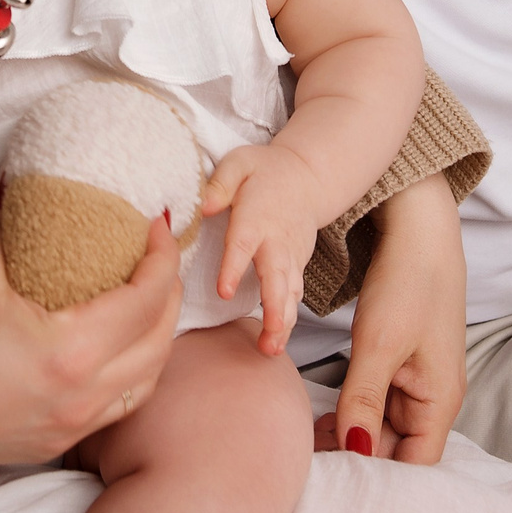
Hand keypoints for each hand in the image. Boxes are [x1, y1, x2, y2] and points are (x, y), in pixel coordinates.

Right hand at [0, 211, 182, 463]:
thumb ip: (8, 222)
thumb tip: (24, 182)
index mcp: (71, 351)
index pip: (145, 297)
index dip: (162, 256)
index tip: (157, 223)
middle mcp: (85, 395)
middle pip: (160, 337)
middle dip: (168, 290)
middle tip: (158, 253)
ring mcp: (74, 425)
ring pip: (148, 378)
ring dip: (158, 334)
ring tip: (148, 297)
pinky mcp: (58, 442)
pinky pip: (121, 406)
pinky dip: (136, 372)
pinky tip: (123, 349)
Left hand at [199, 142, 322, 354]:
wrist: (307, 176)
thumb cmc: (265, 171)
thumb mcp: (239, 163)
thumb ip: (220, 183)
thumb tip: (204, 205)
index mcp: (257, 216)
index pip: (243, 243)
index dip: (234, 267)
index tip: (223, 290)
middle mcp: (277, 240)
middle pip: (277, 276)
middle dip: (275, 307)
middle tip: (269, 333)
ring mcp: (291, 256)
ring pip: (289, 293)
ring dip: (283, 322)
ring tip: (271, 349)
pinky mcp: (297, 266)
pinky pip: (294, 295)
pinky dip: (289, 319)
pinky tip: (278, 340)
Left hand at [313, 175, 466, 463]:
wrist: (418, 230)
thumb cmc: (408, 283)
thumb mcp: (379, 344)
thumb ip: (363, 400)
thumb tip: (353, 449)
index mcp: (440, 401)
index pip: (415, 464)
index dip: (377, 474)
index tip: (335, 475)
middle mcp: (434, 398)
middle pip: (397, 448)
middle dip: (357, 456)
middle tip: (307, 458)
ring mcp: (418, 382)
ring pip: (383, 425)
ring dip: (350, 433)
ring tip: (308, 439)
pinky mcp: (401, 365)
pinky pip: (377, 401)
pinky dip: (352, 409)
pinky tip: (322, 414)